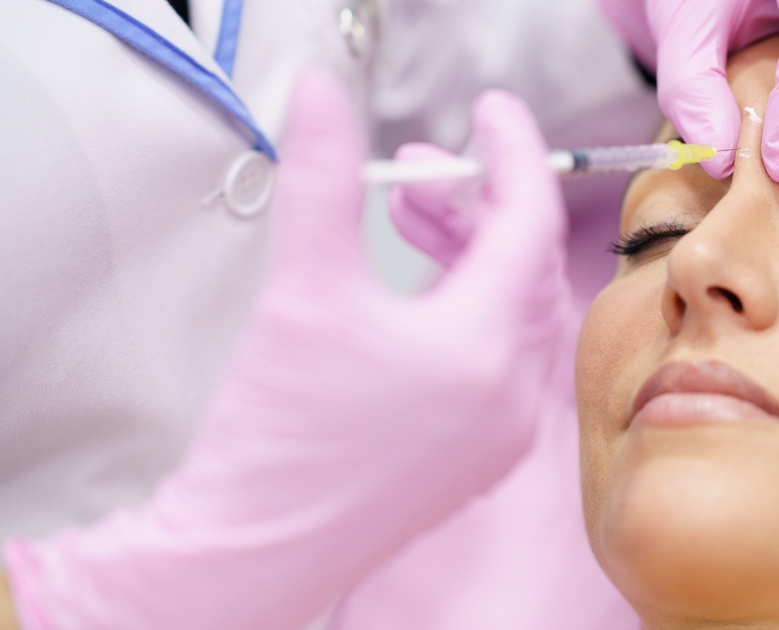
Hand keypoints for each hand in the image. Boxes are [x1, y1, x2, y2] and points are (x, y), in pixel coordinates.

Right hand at [3, 72, 568, 629]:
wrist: (251, 550)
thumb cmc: (278, 441)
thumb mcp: (302, 287)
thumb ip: (322, 179)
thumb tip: (322, 98)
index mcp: (485, 348)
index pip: (526, 222)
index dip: (512, 154)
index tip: (489, 114)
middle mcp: (511, 394)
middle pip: (520, 265)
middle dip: (473, 204)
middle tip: (420, 169)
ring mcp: (499, 431)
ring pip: (508, 311)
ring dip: (466, 254)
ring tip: (404, 217)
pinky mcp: (475, 453)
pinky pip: (495, 357)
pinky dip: (465, 307)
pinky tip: (411, 288)